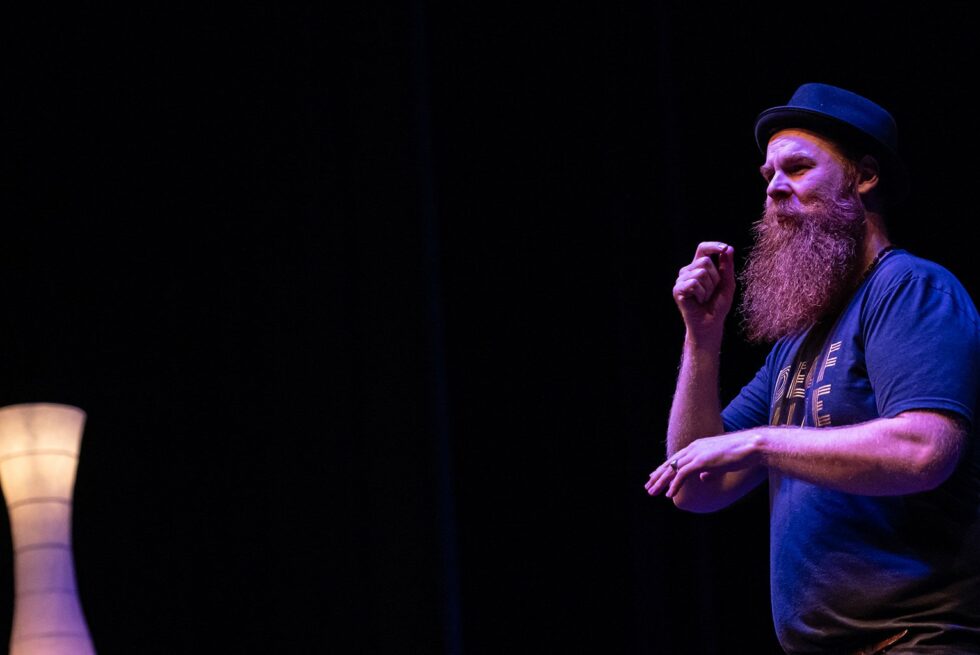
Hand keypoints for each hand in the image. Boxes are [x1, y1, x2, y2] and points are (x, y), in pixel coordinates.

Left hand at [645, 432, 763, 497]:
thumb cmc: (741, 454)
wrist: (752, 446)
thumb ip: (710, 470)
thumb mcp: (721, 463)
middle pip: (671, 463)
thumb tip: (702, 478)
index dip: (665, 468)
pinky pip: (682, 474)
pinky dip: (674, 485)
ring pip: (673, 469)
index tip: (655, 475)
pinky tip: (669, 494)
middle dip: (658, 475)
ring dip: (662, 482)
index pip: (676, 458)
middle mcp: (694, 448)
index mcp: (698, 446)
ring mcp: (697, 454)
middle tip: (648, 486)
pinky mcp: (701, 461)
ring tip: (653, 492)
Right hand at [673, 242, 734, 340]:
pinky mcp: (677, 290)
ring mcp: (681, 280)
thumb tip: (729, 248)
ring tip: (705, 298)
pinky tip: (699, 301)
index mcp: (698, 267)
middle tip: (711, 292)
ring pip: (700, 273)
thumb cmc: (718, 304)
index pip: (703, 249)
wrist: (710, 323)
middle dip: (714, 278)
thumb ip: (727, 266)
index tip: (724, 248)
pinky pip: (694, 283)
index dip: (713, 246)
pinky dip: (701, 294)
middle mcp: (687, 271)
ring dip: (708, 288)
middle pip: (705, 262)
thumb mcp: (727, 283)